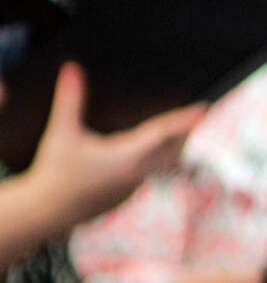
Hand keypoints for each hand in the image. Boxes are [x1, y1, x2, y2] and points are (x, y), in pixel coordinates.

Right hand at [22, 64, 203, 227]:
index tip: (204, 108)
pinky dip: (156, 162)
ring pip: (163, 165)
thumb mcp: (61, 132)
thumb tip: (72, 69)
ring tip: (181, 134)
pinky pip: (148, 177)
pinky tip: (152, 158)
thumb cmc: (53, 174)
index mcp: (128, 156)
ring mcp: (133, 188)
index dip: (185, 119)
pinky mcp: (125, 197)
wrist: (46, 213)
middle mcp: (138, 174)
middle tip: (199, 116)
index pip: (164, 132)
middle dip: (185, 132)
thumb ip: (69, 98)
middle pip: (172, 149)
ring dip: (173, 148)